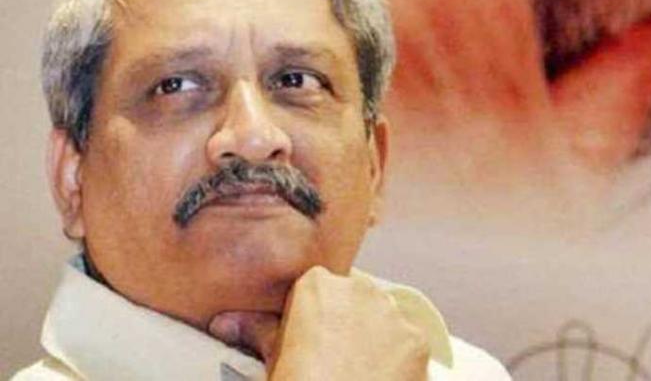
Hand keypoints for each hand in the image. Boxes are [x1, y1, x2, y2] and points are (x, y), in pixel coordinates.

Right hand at [209, 266, 429, 380]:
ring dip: (373, 337)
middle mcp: (358, 289)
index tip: (311, 338)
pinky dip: (397, 358)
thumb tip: (226, 322)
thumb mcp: (274, 358)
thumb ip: (256, 330)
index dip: (314, 316)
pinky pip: (407, 342)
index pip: (318, 288)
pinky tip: (379, 378)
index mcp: (318, 285)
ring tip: (356, 370)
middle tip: (333, 358)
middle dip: (346, 322)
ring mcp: (391, 312)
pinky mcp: (417, 338)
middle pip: (354, 299)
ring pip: (382, 318)